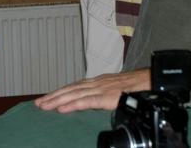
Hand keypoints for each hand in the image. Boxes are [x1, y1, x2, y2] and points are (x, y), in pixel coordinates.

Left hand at [34, 69, 149, 112]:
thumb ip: (105, 96)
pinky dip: (72, 104)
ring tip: (43, 106)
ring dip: (57, 100)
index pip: (75, 86)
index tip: (47, 98)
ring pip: (74, 94)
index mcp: (99, 82)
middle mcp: (97, 83)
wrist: (152, 82)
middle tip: (38, 103)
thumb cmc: (138, 87)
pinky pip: (86, 101)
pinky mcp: (106, 96)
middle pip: (70, 89)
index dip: (61, 92)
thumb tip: (95, 103)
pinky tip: (61, 109)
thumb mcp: (117, 91)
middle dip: (53, 96)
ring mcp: (101, 88)